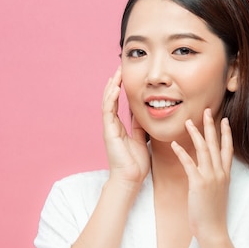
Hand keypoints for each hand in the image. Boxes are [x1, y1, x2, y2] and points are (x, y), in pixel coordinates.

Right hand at [102, 66, 149, 188]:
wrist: (130, 178)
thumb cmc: (136, 163)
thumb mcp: (140, 139)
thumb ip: (138, 126)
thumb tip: (141, 113)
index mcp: (118, 127)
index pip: (117, 103)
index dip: (120, 89)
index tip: (125, 76)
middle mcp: (111, 125)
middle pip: (110, 99)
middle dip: (114, 83)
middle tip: (119, 68)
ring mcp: (109, 128)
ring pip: (107, 102)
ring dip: (112, 87)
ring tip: (117, 73)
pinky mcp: (109, 131)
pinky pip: (108, 111)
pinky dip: (111, 98)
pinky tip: (115, 87)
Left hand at [171, 108, 232, 240]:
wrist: (213, 229)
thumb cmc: (213, 214)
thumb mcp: (218, 192)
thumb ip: (215, 179)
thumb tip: (208, 171)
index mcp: (225, 174)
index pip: (228, 149)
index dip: (226, 133)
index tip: (225, 120)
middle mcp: (220, 172)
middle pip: (216, 144)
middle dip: (211, 126)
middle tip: (206, 111)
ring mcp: (211, 177)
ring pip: (204, 149)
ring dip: (196, 134)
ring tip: (188, 122)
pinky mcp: (199, 183)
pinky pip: (189, 164)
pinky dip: (182, 152)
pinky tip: (174, 144)